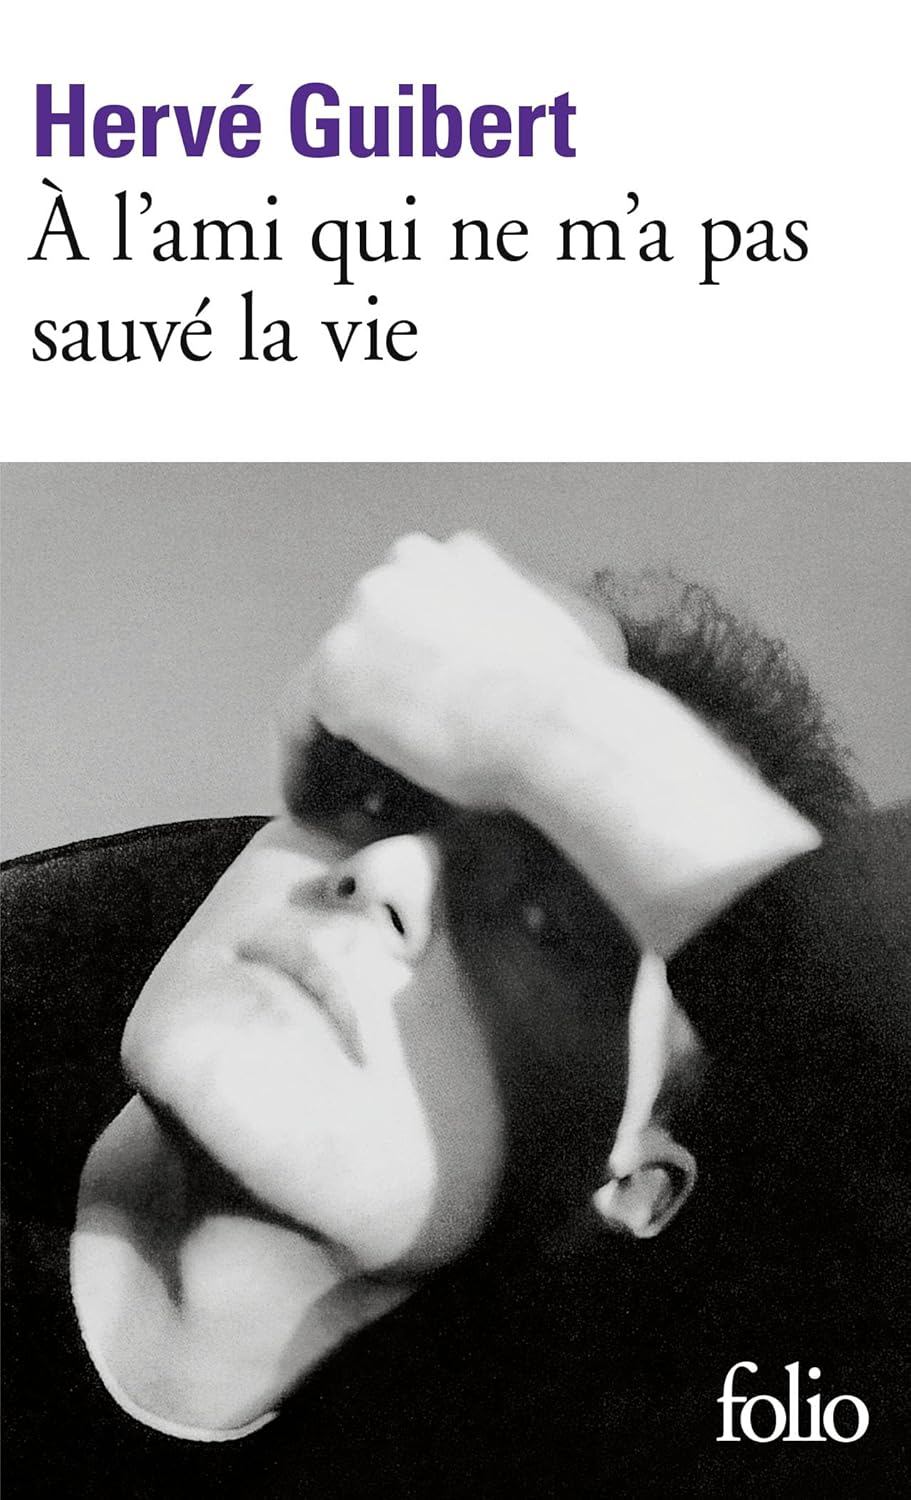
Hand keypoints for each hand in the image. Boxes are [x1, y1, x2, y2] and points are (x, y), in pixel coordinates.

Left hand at [281, 533, 625, 808]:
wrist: (567, 726)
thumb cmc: (590, 700)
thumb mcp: (585, 633)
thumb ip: (543, 622)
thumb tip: (545, 642)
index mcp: (463, 553)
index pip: (417, 614)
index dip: (418, 678)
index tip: (431, 731)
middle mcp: (406, 564)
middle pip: (372, 643)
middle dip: (377, 705)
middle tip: (387, 774)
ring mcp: (363, 611)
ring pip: (335, 683)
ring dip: (341, 741)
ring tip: (355, 802)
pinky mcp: (332, 669)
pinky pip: (298, 727)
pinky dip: (305, 769)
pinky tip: (320, 813)